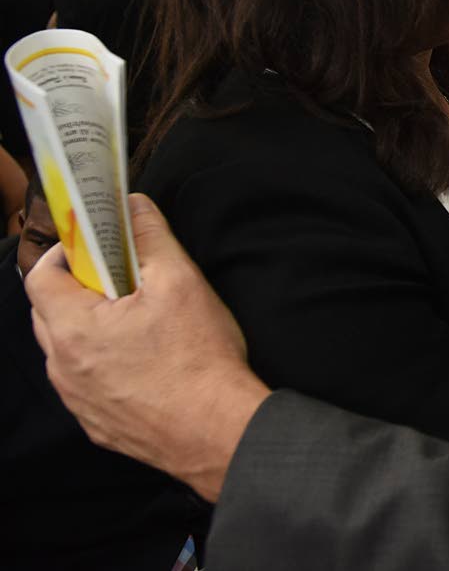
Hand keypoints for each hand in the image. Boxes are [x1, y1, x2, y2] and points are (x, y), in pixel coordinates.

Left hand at [25, 194, 269, 501]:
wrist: (217, 432)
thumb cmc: (198, 358)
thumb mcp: (181, 281)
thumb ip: (150, 237)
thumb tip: (133, 206)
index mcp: (74, 330)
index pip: (40, 277)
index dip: (64, 252)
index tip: (95, 244)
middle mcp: (64, 369)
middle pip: (48, 314)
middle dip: (77, 288)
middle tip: (121, 278)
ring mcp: (78, 401)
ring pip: (66, 350)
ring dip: (89, 327)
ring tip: (136, 318)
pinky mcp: (97, 424)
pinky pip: (86, 381)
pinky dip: (103, 361)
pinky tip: (144, 358)